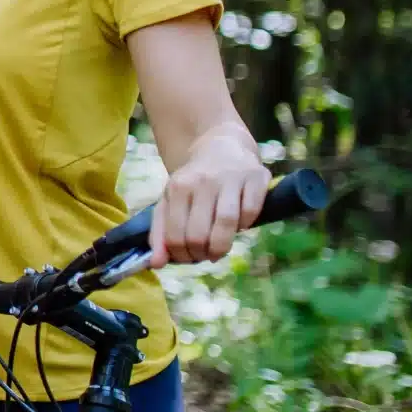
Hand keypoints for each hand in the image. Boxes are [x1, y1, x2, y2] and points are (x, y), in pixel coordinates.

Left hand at [148, 129, 270, 268]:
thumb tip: (155, 264)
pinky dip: (246, 225)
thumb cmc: (193, 183)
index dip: (181, 255)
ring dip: (222, 246)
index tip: (187, 258)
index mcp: (177, 187)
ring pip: (227, 223)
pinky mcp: (256, 177)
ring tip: (218, 252)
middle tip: (203, 255)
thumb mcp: (169, 201)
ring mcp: (231, 178)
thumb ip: (160, 233)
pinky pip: (251, 211)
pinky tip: (239, 227)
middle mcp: (203, 181)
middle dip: (200, 254)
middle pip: (200, 233)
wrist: (220, 146)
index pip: (175, 235)